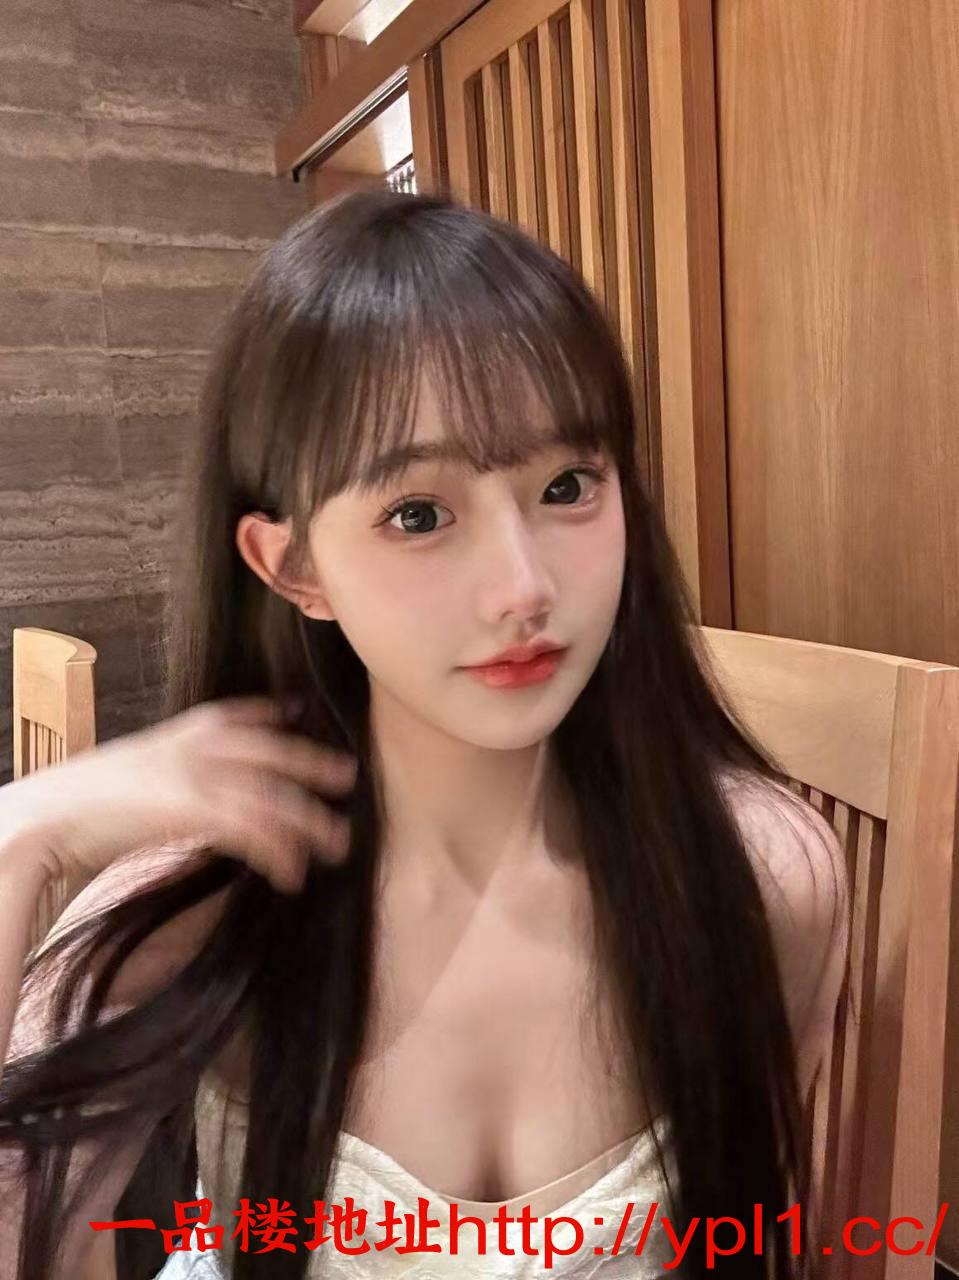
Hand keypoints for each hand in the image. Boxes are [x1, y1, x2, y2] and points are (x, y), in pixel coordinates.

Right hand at [0, 696, 357, 893]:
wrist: (44, 820)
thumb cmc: (78, 808)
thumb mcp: (131, 775)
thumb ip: (166, 777)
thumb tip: (183, 798)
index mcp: (174, 734)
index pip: (234, 715)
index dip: (269, 714)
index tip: (295, 711)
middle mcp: (190, 747)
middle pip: (270, 752)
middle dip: (311, 763)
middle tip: (348, 777)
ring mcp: (193, 775)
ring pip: (271, 794)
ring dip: (309, 821)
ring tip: (336, 844)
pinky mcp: (192, 809)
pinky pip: (252, 830)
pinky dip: (277, 853)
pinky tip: (291, 874)